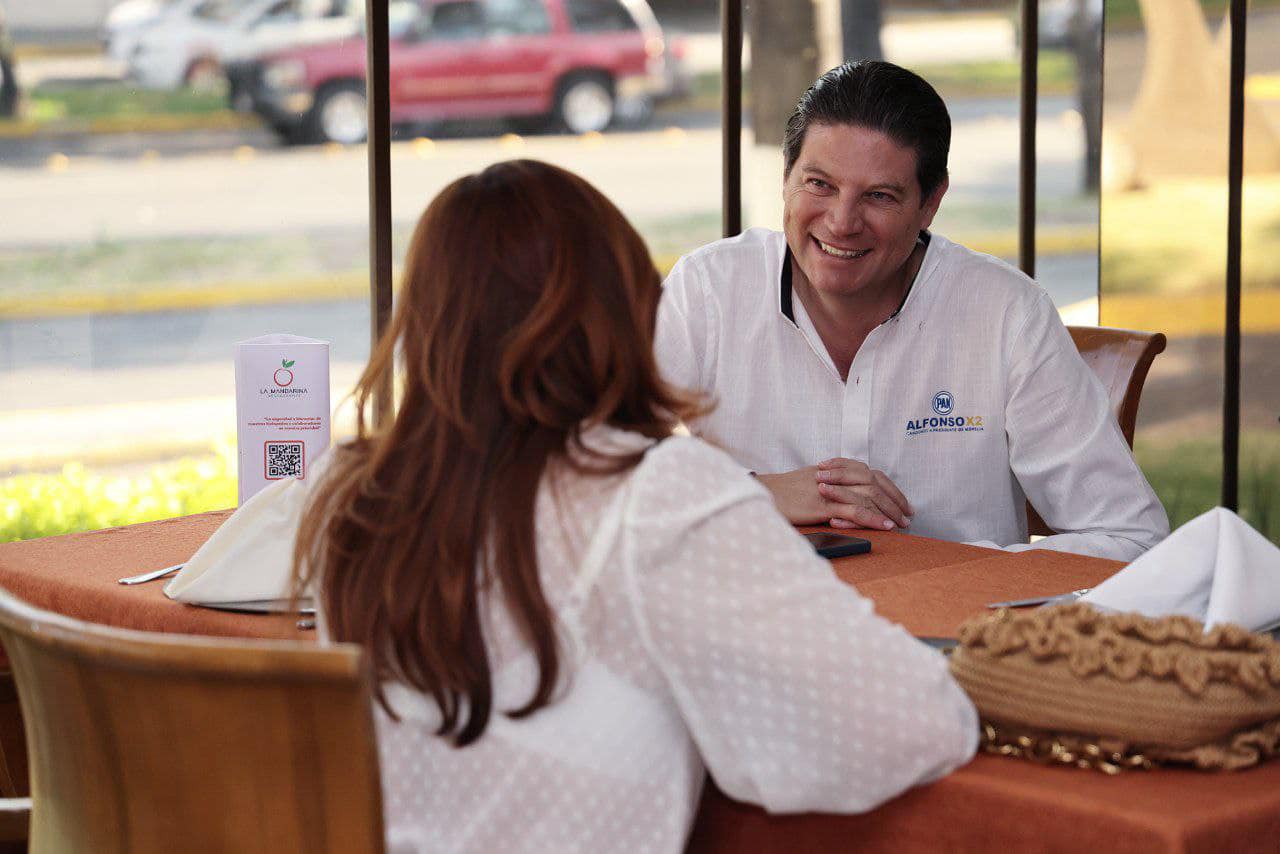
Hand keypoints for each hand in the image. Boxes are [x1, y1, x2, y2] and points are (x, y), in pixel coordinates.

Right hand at [756, 461, 911, 529]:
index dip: (889, 487)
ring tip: (901, 524)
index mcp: (832, 470)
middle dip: (894, 499)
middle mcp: (833, 476)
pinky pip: (853, 509)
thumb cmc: (781, 493)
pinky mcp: (821, 504)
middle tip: (908, 516)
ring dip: (888, 510)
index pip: (870, 474)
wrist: (758, 494)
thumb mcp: (808, 483)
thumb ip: (830, 487)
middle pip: (874, 482)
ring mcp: (828, 489)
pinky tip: (885, 527)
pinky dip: (873, 517)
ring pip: (868, 495)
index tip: (902, 502)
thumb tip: (848, 499)